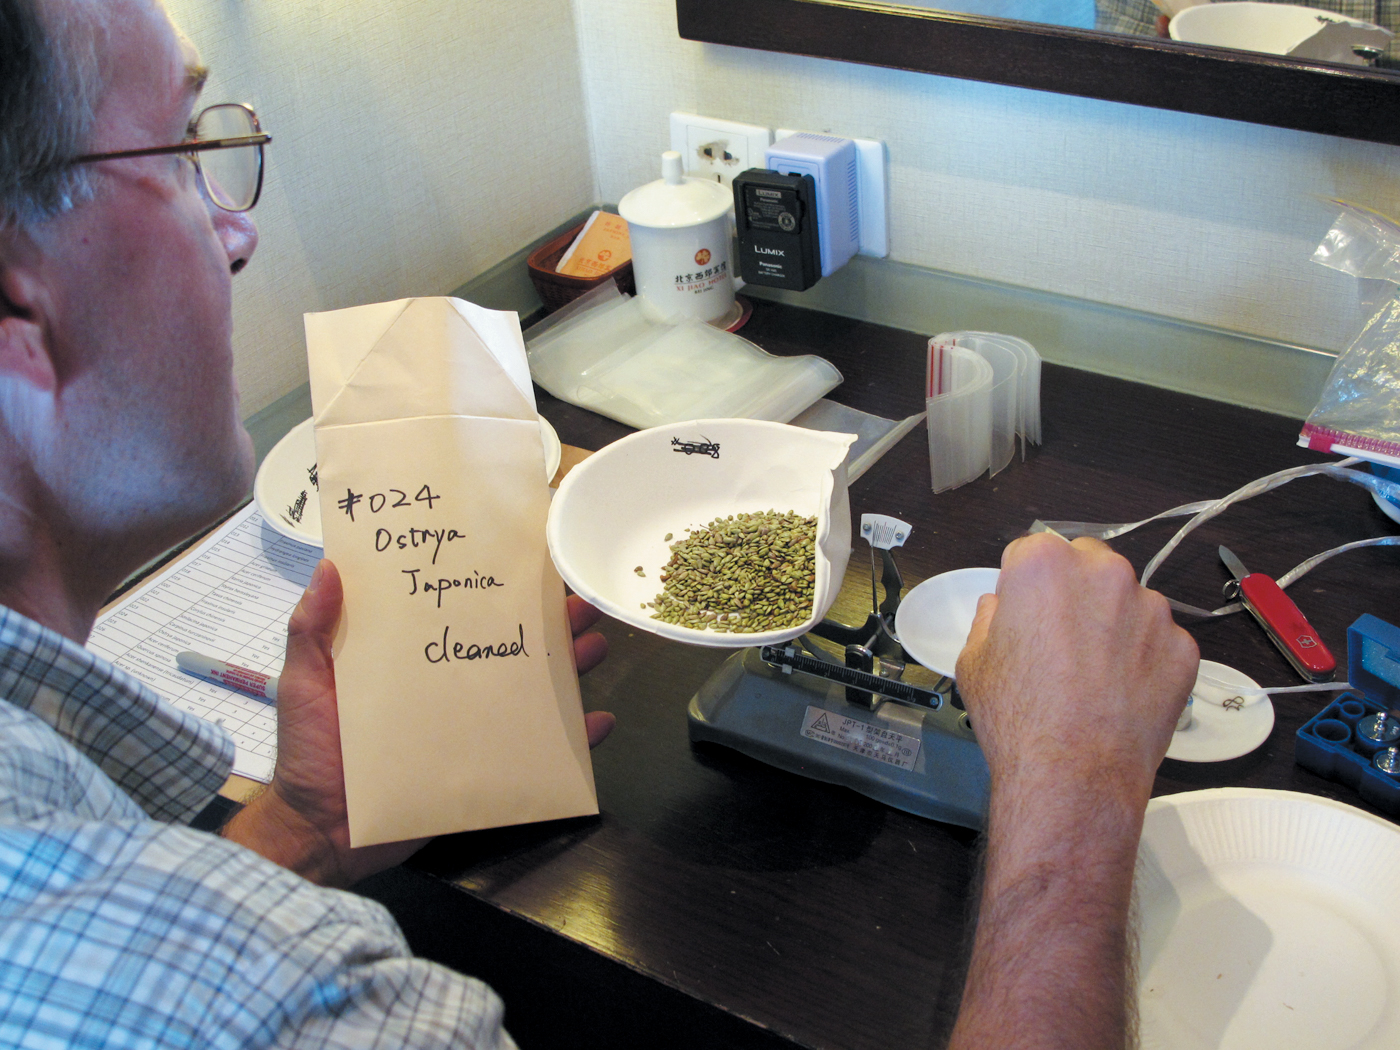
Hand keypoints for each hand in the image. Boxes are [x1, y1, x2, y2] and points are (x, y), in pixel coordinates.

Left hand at [222, 560, 613, 886]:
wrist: (320, 834)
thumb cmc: (309, 753)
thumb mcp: (302, 682)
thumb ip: (311, 629)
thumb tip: (329, 565)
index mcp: (408, 656)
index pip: (454, 609)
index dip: (488, 583)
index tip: (521, 555)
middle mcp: (445, 685)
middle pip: (504, 644)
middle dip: (546, 621)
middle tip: (580, 600)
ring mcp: (468, 727)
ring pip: (528, 691)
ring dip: (567, 669)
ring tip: (597, 646)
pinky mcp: (482, 769)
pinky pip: (536, 752)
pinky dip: (573, 740)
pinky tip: (599, 721)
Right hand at [956, 532, 1197, 801]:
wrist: (1074, 776)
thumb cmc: (1017, 716)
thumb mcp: (973, 659)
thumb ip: (990, 618)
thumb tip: (1004, 608)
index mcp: (1045, 564)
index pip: (1031, 551)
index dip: (1023, 586)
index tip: (1023, 617)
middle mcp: (1105, 572)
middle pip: (1086, 564)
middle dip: (1073, 592)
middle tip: (1059, 642)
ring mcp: (1152, 609)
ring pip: (1127, 601)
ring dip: (1112, 623)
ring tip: (1093, 675)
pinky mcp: (1183, 647)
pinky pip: (1157, 640)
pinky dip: (1143, 658)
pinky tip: (1120, 693)